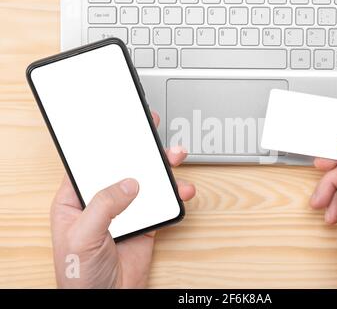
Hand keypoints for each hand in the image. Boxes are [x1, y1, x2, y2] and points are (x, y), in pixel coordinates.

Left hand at [51, 112, 195, 287]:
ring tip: (175, 156)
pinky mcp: (146, 222)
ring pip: (146, 180)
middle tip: (150, 128)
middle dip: (139, 147)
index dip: (104, 142)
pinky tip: (181, 190)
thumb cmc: (79, 275)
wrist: (109, 301)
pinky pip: (162, 201)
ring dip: (162, 168)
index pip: (90, 163)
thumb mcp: (82, 236)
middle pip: (123, 166)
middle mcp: (102, 201)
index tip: (118, 125)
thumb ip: (104, 206)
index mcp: (76, 199)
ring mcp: (127, 211)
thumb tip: (128, 183)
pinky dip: (174, 194)